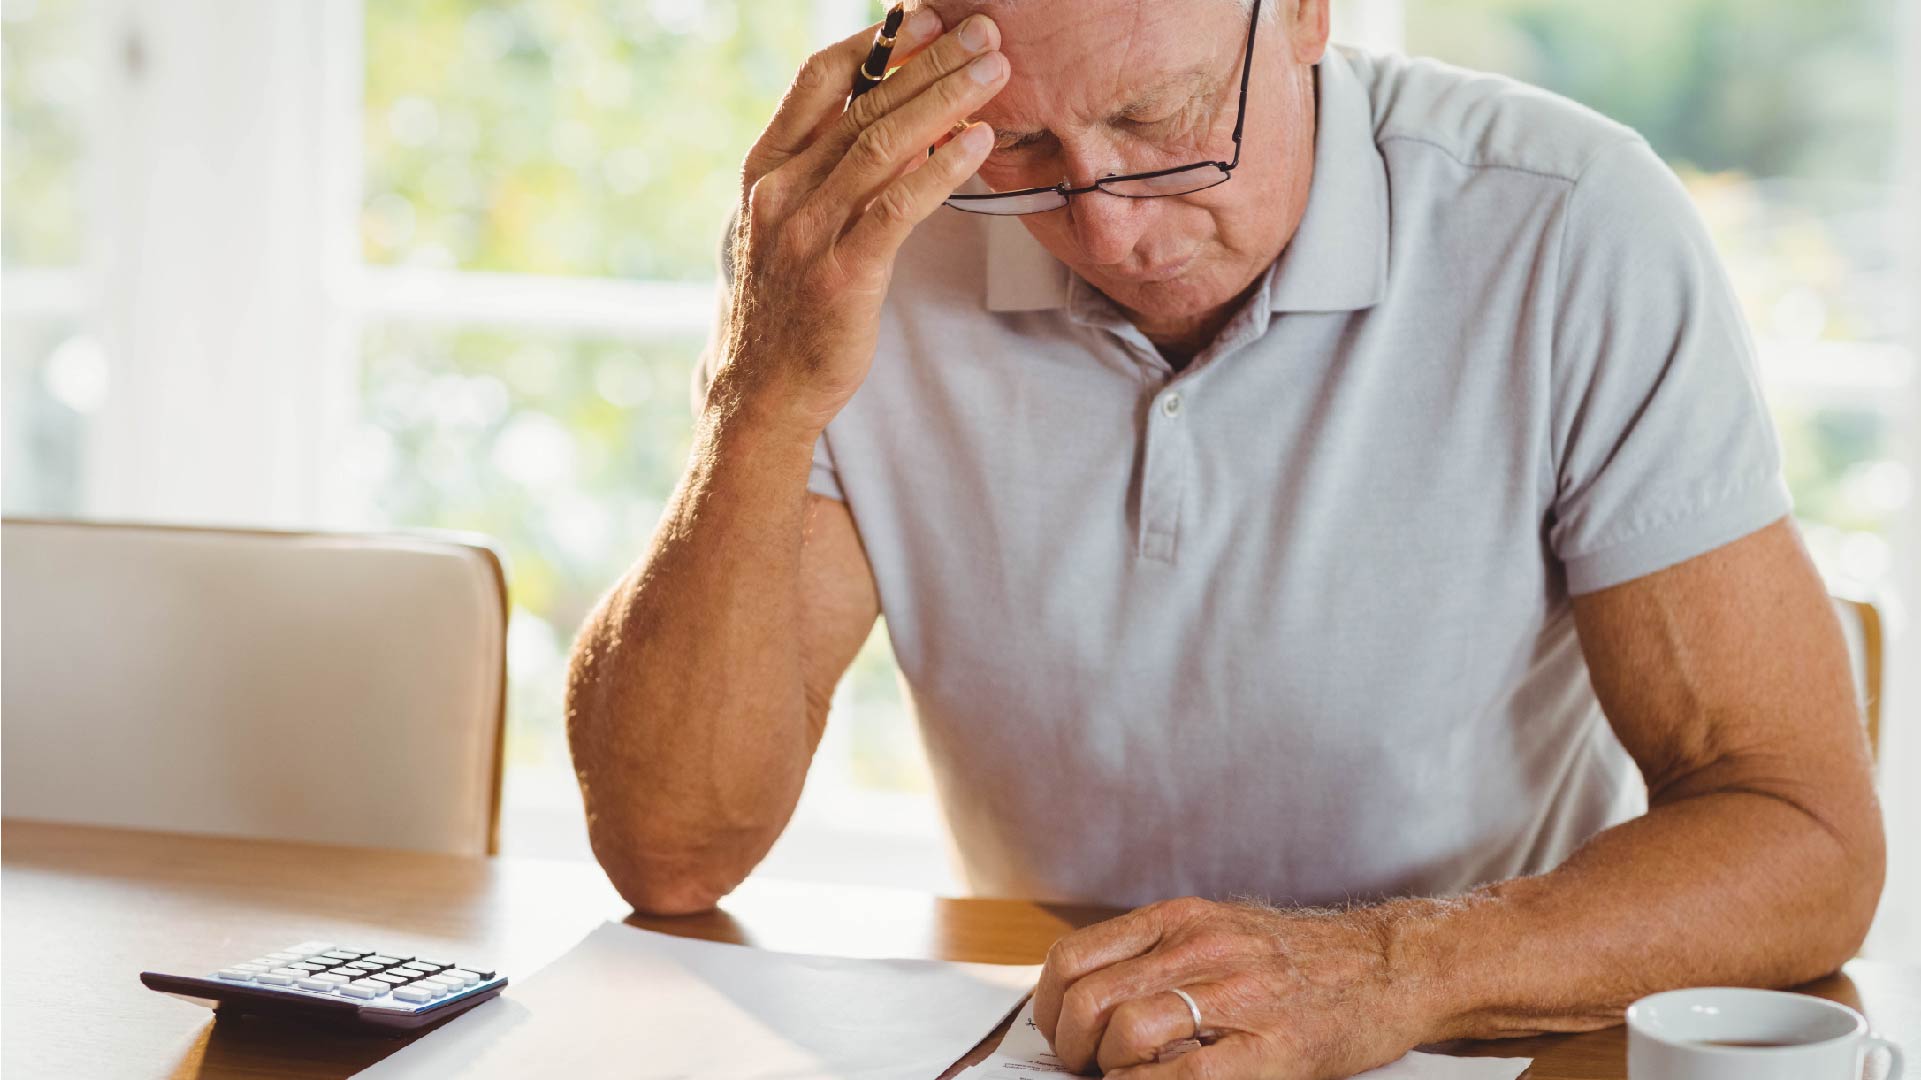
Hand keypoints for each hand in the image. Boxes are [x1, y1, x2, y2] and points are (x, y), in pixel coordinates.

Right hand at [712, 7, 1009, 434]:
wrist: (760, 390)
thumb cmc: (785, 305)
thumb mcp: (788, 224)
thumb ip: (825, 171)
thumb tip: (891, 122)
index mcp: (765, 168)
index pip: (818, 81)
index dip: (874, 43)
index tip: (924, 17)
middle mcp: (780, 190)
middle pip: (864, 104)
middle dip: (930, 60)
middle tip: (984, 31)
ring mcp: (808, 231)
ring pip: (884, 145)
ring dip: (946, 101)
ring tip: (996, 72)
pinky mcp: (841, 274)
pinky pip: (897, 208)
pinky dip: (941, 170)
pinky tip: (979, 143)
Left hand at [1032, 896, 1437, 1078]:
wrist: (1389, 964)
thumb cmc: (1301, 957)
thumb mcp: (1218, 931)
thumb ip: (1158, 954)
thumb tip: (1090, 996)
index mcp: (1181, 920)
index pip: (1075, 956)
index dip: (1047, 1004)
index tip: (1055, 1031)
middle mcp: (1201, 947)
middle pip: (1089, 998)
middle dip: (1070, 1046)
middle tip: (1082, 1067)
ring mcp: (1237, 994)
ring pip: (1128, 1030)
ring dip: (1107, 1069)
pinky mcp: (1273, 1043)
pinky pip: (1188, 1075)